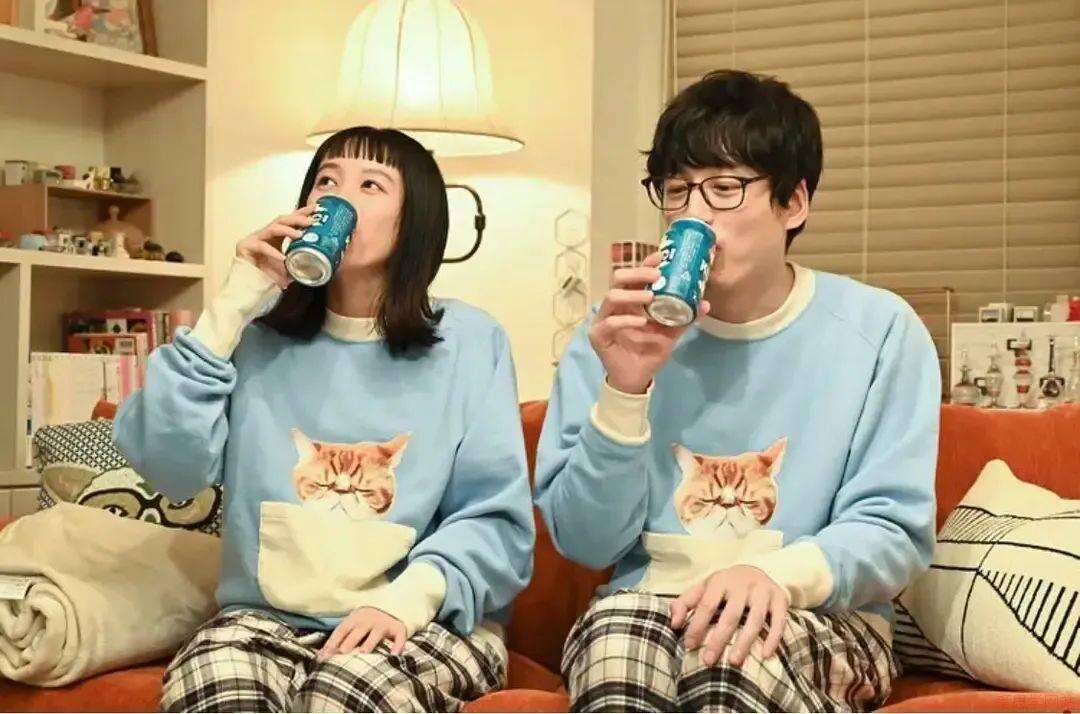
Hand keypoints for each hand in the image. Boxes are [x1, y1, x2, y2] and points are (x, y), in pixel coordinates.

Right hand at [235, 205, 316, 289]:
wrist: (249, 287)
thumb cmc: (267, 276)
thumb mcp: (288, 268)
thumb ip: (298, 264)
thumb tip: (316, 265)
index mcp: (275, 237)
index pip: (289, 221)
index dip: (300, 214)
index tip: (314, 209)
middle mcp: (265, 235)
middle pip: (281, 220)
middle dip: (296, 218)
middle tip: (310, 221)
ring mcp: (255, 239)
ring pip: (273, 228)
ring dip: (287, 230)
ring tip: (299, 235)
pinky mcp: (246, 247)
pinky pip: (262, 246)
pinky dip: (273, 252)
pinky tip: (282, 257)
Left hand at [317, 607, 405, 659]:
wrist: (391, 607)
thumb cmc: (364, 623)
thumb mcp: (351, 626)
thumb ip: (337, 640)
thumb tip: (319, 657)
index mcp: (353, 620)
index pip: (341, 631)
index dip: (333, 643)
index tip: (324, 657)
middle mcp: (368, 620)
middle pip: (357, 632)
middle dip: (349, 643)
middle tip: (342, 654)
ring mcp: (383, 624)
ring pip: (376, 634)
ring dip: (370, 644)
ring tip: (363, 654)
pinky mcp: (398, 629)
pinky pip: (399, 637)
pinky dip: (397, 646)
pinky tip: (394, 655)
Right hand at [589, 252, 710, 394]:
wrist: (637, 378)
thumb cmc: (649, 351)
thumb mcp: (670, 332)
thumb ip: (685, 317)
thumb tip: (706, 303)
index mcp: (631, 300)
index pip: (635, 275)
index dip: (647, 264)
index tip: (663, 258)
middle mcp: (616, 305)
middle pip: (618, 278)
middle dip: (637, 273)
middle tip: (657, 276)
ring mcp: (604, 319)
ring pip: (612, 297)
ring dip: (632, 295)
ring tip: (650, 298)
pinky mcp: (598, 335)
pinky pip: (610, 322)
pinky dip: (627, 320)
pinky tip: (642, 323)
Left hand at [669, 565, 788, 667]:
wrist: (757, 569)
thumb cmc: (724, 586)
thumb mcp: (704, 588)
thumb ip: (685, 603)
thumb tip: (673, 623)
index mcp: (720, 580)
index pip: (706, 605)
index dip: (697, 626)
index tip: (689, 646)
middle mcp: (743, 584)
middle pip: (730, 615)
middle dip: (719, 639)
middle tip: (708, 661)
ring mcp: (763, 591)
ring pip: (755, 619)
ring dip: (745, 642)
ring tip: (734, 662)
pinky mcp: (780, 599)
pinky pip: (779, 621)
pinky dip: (773, 638)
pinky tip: (765, 655)